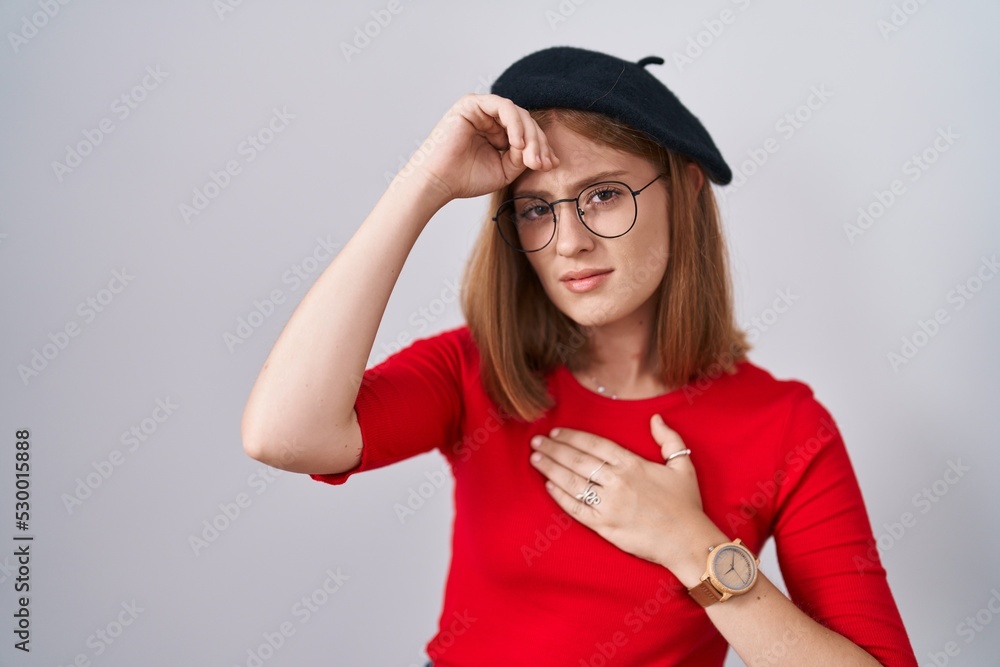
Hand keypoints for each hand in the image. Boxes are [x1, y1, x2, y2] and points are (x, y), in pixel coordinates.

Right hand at [394, 93, 559, 202]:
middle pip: (526, 123)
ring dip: (529, 136)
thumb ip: (523, 157)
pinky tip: (517, 144)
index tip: (551, 166)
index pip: (528, 133)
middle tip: (543, 164)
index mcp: (498, 132)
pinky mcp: (472, 104)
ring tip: (531, 158)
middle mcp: (490, 118)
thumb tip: (545, 153)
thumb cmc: (466, 178)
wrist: (439, 182)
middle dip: (538, 144)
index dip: (542, 148)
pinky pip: (503, 107)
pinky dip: (514, 124)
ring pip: (518, 114)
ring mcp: (481, 109)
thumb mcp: (505, 169)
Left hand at [528, 414, 724, 573]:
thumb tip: (655, 419)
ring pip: (573, 482)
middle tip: (536, 441)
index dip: (572, 437)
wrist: (688, 541)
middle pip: (578, 460)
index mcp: (633, 465)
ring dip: (551, 469)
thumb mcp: (683, 466)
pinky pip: (576, 509)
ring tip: (535, 458)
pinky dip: (560, 497)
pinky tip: (549, 485)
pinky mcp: (604, 526)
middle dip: (554, 449)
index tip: (556, 432)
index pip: (595, 444)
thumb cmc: (686, 504)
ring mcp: (609, 505)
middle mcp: (618, 482)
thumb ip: (669, 439)